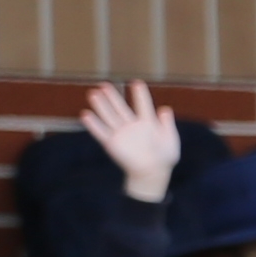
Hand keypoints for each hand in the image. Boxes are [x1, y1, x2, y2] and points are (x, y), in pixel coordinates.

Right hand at [85, 79, 182, 202]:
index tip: (136, 83)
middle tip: (104, 84)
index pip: (143, 105)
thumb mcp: (170, 139)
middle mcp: (132, 126)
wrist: (153, 173)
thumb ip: (167, 124)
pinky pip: (100, 133)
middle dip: (112, 97)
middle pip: (120, 108)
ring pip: (109, 116)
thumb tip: (165, 109)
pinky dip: (93, 125)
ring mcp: (121, 134)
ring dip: (101, 106)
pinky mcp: (112, 144)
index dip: (140, 94)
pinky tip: (85, 114)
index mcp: (148, 122)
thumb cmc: (164, 158)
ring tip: (93, 93)